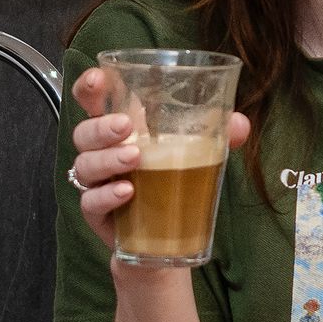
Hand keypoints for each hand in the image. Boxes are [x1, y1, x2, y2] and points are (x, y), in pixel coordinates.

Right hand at [69, 67, 251, 257]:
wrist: (166, 242)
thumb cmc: (173, 186)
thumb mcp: (197, 156)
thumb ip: (218, 136)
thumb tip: (238, 123)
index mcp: (123, 131)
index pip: (94, 102)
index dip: (89, 87)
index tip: (99, 79)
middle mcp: (103, 154)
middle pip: (83, 133)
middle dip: (101, 126)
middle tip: (126, 126)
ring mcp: (97, 185)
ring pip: (84, 165)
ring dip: (107, 159)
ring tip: (134, 159)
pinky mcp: (98, 215)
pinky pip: (90, 202)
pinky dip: (107, 195)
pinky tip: (127, 192)